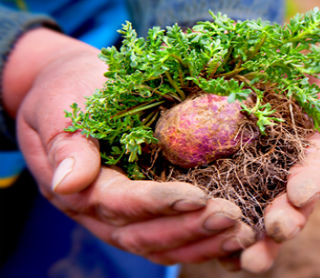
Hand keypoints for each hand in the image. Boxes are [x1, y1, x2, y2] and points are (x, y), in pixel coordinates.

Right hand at [6, 28, 254, 263]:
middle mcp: (103, 212)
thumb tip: (68, 183)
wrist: (79, 92)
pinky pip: (174, 237)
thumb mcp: (61, 106)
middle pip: (144, 234)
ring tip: (241, 234)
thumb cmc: (72, 92)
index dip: (157, 203)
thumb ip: (67, 144)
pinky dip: (204, 243)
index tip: (198, 197)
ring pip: (162, 244)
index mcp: (81, 187)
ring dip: (202, 243)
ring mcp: (127, 216)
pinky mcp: (148, 211)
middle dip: (189, 228)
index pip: (119, 203)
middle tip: (230, 217)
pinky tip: (235, 239)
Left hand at [237, 73, 319, 272]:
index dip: (309, 181)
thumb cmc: (278, 74)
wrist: (233, 72)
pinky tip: (219, 256)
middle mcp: (284, 178)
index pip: (313, 170)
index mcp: (308, 154)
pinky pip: (225, 219)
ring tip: (247, 263)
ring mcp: (252, 188)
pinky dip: (223, 239)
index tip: (300, 193)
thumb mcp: (308, 82)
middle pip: (289, 207)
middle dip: (286, 222)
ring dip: (256, 244)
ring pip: (259, 222)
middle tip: (278, 232)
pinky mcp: (222, 193)